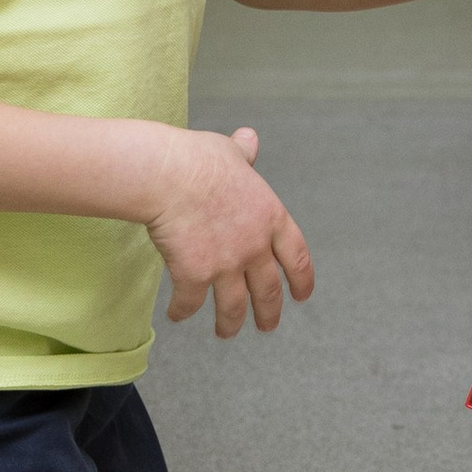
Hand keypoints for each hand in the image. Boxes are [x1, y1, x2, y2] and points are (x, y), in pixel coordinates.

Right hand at [145, 126, 313, 339]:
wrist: (168, 175)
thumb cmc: (198, 158)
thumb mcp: (230, 151)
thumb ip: (243, 153)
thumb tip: (249, 138)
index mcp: (271, 218)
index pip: (297, 257)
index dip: (302, 279)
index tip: (302, 295)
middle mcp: (255, 247)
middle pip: (269, 291)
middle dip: (269, 313)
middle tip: (267, 326)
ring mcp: (226, 264)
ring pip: (234, 307)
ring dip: (231, 324)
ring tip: (226, 333)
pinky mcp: (195, 275)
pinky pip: (190, 303)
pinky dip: (183, 311)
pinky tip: (177, 315)